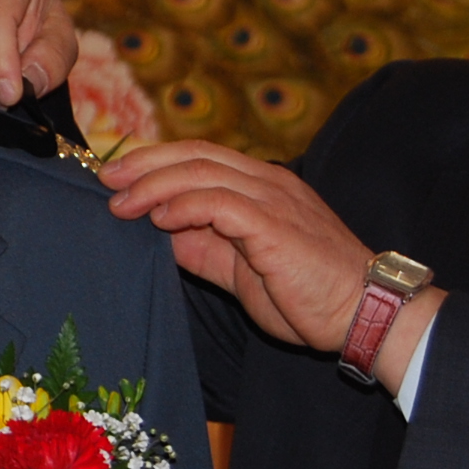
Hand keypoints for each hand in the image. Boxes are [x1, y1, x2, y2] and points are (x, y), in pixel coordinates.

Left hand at [100, 142, 437, 383]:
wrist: (363, 314)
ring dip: (153, 185)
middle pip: (195, 154)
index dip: (155, 162)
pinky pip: (219, 202)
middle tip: (105, 179)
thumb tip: (158, 232)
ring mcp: (273, 199)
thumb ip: (204, 246)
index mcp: (262, 187)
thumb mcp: (241, 268)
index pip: (201, 156)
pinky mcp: (274, 224)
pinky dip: (183, 205)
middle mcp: (268, 182)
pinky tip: (160, 220)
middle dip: (143, 163)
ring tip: (121, 203)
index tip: (116, 178)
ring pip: (202, 172)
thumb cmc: (306, 295)